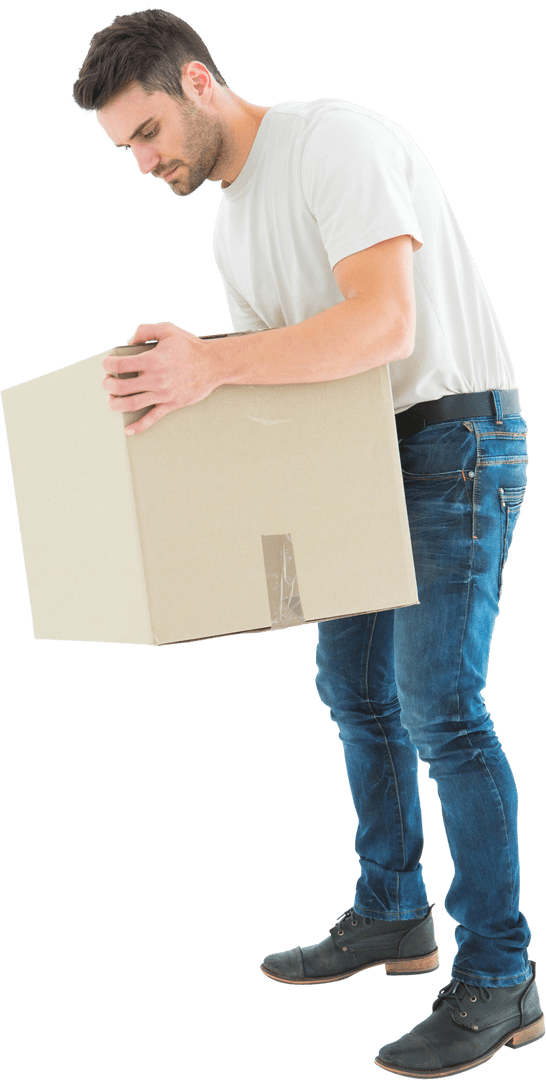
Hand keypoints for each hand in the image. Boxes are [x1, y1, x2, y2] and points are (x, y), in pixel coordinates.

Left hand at [102, 321, 218, 434]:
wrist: (214, 365)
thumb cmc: (190, 346)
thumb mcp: (168, 329)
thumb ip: (145, 330)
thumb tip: (128, 341)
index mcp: (153, 360)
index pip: (121, 365)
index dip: (108, 364)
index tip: (106, 364)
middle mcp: (156, 379)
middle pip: (122, 387)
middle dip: (108, 385)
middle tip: (107, 382)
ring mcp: (163, 394)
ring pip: (132, 405)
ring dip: (116, 404)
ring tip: (111, 400)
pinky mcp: (171, 404)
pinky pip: (152, 418)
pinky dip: (139, 427)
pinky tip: (128, 430)